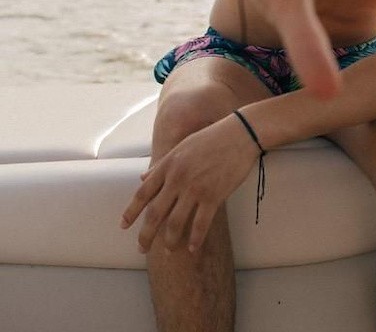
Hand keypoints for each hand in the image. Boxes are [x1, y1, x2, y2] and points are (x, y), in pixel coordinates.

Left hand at [121, 114, 254, 253]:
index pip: (143, 193)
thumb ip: (162, 164)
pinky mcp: (214, 195)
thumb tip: (143, 177)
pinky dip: (195, 239)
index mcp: (169, 165)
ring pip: (175, 222)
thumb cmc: (212, 137)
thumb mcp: (183, 146)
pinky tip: (192, 248)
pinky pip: (201, 223)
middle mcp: (178, 179)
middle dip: (146, 235)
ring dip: (170, 241)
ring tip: (169, 251)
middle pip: (155, 213)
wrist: (241, 134)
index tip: (124, 226)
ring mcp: (195, 188)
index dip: (131, 212)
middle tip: (141, 249)